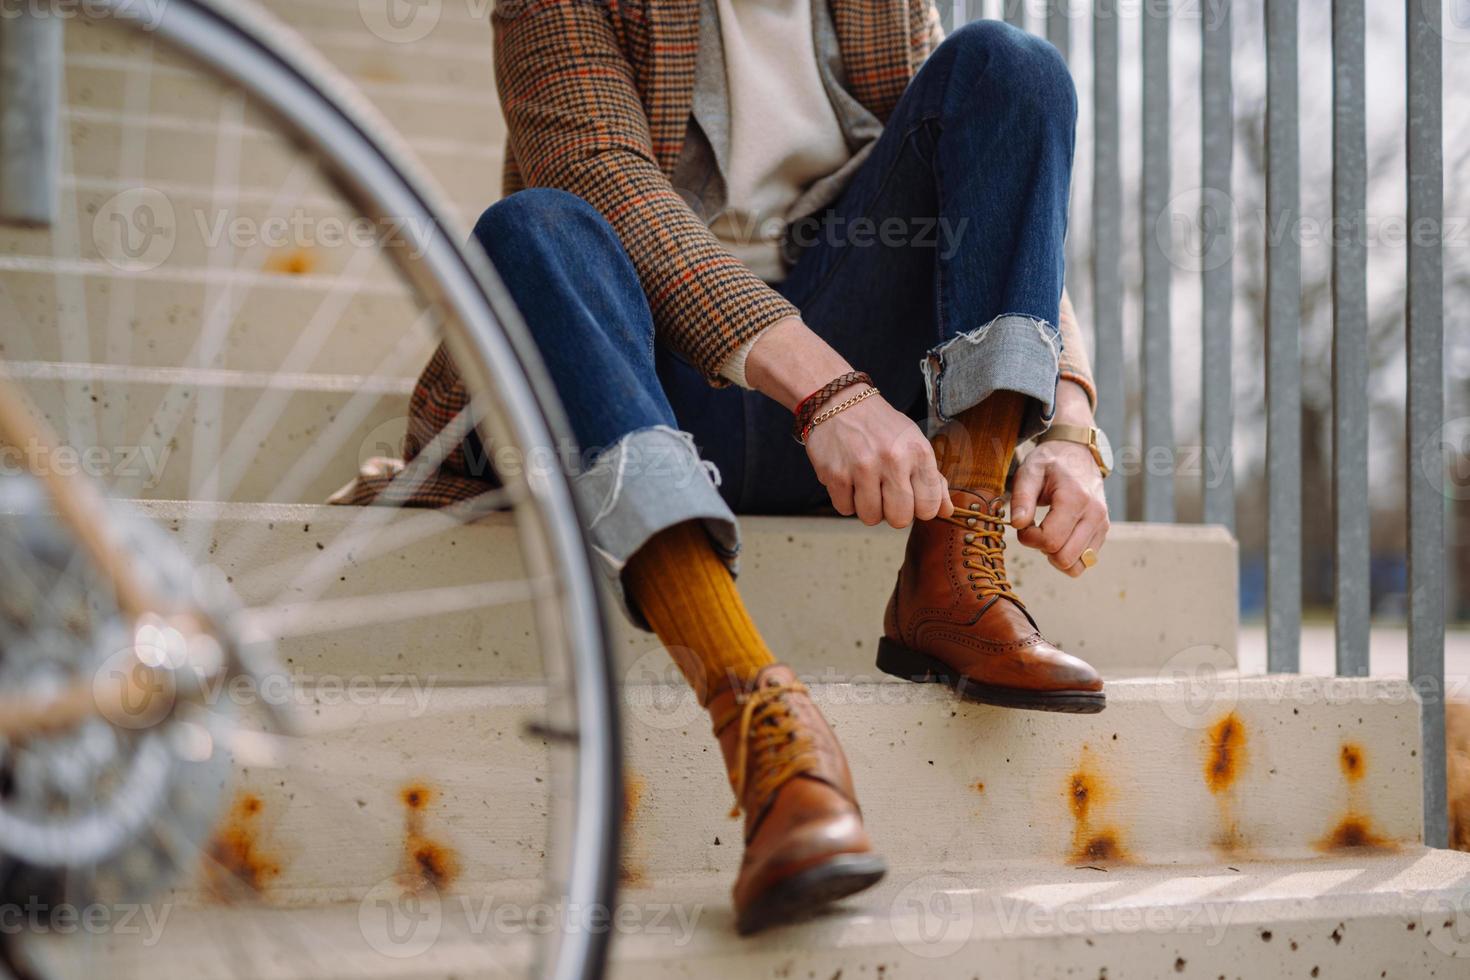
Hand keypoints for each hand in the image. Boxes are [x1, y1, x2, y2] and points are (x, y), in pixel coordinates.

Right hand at [804, 388, 953, 527]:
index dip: (919, 509)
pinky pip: (845, 509)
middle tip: (886, 495)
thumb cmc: (882, 428)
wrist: (841, 402)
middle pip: (900, 519)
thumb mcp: (914, 444)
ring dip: (868, 508)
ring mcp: (862, 467)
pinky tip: (848, 480)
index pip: (929, 507)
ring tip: (865, 486)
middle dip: (893, 513)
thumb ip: (933, 479)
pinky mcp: (836, 473)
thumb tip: (947, 511)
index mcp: (918, 452)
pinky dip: (846, 500)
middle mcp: (893, 459)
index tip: (911, 498)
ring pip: (871, 518)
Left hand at [1010, 380, 1108, 576]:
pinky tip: (1059, 535)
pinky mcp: (1103, 532)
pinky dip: (1068, 555)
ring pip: (1077, 566)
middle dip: (1042, 549)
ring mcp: (1102, 525)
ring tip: (1048, 533)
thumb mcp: (1029, 472)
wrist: (1077, 454)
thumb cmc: (1050, 463)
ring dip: (1056, 556)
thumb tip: (1017, 525)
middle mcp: (1094, 515)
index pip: (1050, 540)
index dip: (1029, 539)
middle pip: (1064, 558)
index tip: (1023, 524)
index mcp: (1075, 499)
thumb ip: (1021, 498)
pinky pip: (1085, 561)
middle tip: (1034, 530)